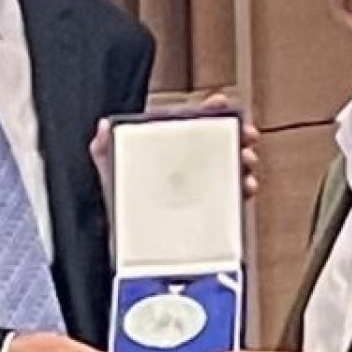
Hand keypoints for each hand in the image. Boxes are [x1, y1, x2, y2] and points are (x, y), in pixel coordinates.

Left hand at [90, 93, 260, 201]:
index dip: (209, 111)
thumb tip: (104, 126)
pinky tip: (247, 187)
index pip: (191, 124)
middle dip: (237, 134)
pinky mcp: (212, 210)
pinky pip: (234, 196)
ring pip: (231, 166)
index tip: (222, 102)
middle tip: (246, 134)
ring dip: (244, 160)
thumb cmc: (122, 208)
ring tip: (247, 160)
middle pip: (219, 142)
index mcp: (169, 150)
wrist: (132, 249)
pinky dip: (244, 189)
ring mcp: (202, 188)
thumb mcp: (111, 174)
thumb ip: (104, 150)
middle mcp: (189, 166)